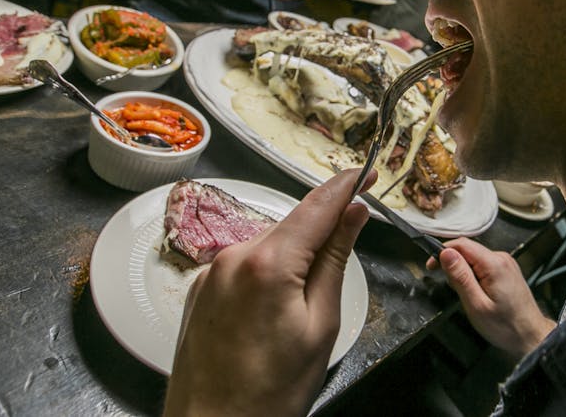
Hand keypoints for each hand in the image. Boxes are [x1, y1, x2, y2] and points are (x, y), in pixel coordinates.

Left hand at [163, 170, 371, 416]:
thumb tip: (353, 215)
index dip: (346, 185)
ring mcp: (211, 273)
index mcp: (268, 263)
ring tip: (304, 307)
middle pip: (292, 226)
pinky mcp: (200, 289)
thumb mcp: (321, 325)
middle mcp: (233, 257)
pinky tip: (276, 310)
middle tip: (345, 257)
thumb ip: (335, 261)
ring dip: (293, 257)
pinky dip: (269, 273)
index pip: (317, 206)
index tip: (365, 172)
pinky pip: (245, 265)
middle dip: (322, 232)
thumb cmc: (269, 392)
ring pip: (269, 246)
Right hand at [428, 238, 555, 357]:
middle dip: (452, 264)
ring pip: (475, 257)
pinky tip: (475, 292)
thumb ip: (460, 277)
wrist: (531, 336)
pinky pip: (483, 264)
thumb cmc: (506, 326)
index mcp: (494, 264)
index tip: (431, 266)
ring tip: (464, 294)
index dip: (442, 252)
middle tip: (449, 286)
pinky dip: (473, 275)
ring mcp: (506, 264)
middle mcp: (502, 259)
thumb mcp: (476, 305)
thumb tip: (446, 254)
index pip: (461, 244)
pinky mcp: (506, 271)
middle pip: (468, 249)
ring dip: (463, 271)